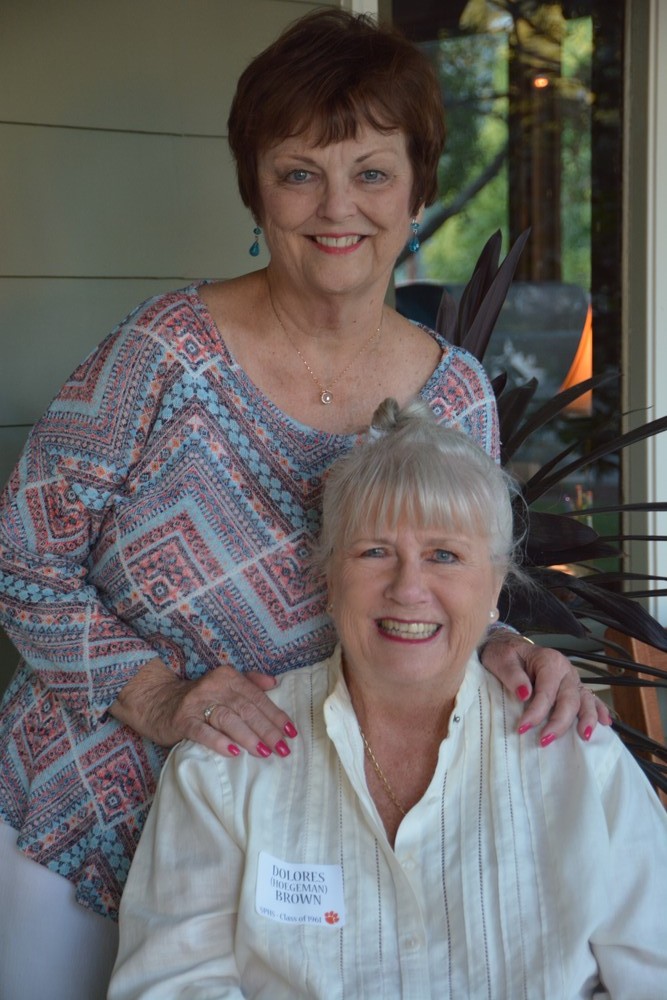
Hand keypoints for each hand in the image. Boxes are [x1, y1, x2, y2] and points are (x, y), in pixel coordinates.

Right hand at [109, 657, 297, 758]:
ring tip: (264, 752)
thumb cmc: (198, 697)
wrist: (157, 701)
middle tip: (282, 749)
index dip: (276, 715)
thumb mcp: (223, 684)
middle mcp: (214, 686)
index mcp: (228, 676)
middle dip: (267, 730)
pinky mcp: (183, 720)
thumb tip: (274, 683)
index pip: (257, 697)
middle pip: (246, 709)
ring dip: (248, 737)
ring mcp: (197, 703)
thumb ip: (249, 682)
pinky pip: (203, 731)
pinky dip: (219, 742)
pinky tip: (233, 753)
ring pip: (228, 719)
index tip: (291, 732)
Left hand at [479, 632, 611, 742]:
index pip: (546, 691)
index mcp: (549, 661)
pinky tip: (605, 723)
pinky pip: (590, 698)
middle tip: (545, 740)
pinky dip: (599, 710)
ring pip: (585, 700)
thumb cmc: (505, 654)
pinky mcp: (573, 686)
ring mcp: (571, 678)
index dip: (536, 712)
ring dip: (587, 718)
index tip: (523, 728)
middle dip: (559, 722)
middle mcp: (565, 670)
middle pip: (569, 699)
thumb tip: (525, 694)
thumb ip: (512, 675)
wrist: (509, 646)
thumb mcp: (501, 660)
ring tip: (584, 736)